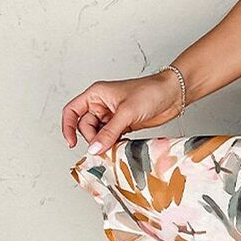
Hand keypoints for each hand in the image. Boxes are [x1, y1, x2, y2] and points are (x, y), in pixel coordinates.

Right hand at [61, 69, 182, 155]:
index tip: (72, 143)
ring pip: (98, 134)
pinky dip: (113, 144)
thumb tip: (94, 148)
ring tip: (114, 147)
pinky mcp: (123, 125)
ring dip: (103, 143)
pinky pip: (111, 138)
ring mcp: (112, 116)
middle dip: (92, 139)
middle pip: (85, 127)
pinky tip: (119, 147)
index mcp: (96, 95)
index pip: (72, 111)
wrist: (173, 95)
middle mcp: (101, 105)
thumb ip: (109, 132)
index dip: (67, 127)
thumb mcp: (126, 112)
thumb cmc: (150, 92)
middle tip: (103, 147)